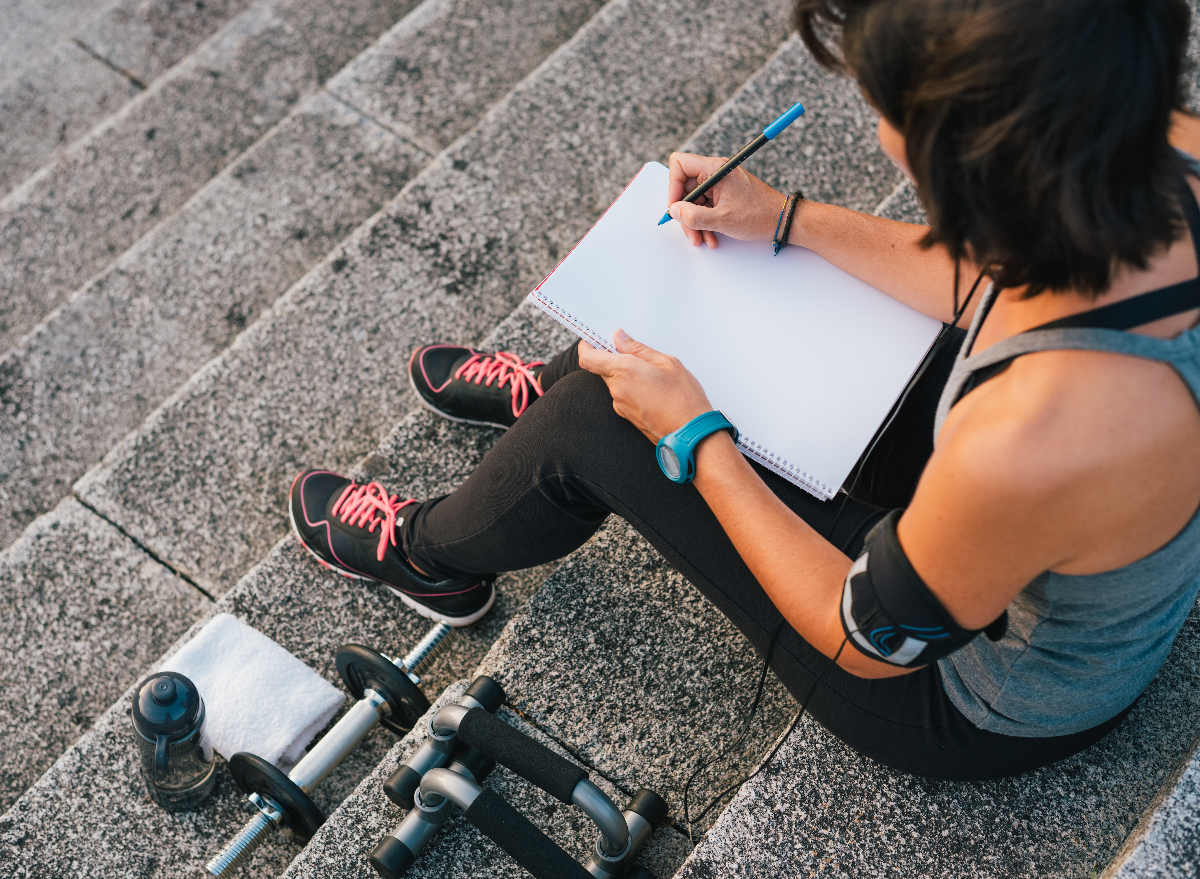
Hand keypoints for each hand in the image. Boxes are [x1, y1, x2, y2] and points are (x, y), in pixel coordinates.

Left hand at [577, 330, 712, 442]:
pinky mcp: (626, 416)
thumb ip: (639, 349)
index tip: (594, 339)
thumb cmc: (683, 399)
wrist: (690, 434)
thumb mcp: (667, 363)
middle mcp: (617, 390)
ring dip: (624, 374)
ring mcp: (620, 405)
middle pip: (601, 369)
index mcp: (624, 371)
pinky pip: (622, 396)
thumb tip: (620, 339)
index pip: (588, 358)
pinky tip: (651, 388)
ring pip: (614, 382)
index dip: (586, 346)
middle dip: (612, 358)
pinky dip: (630, 388)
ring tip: (649, 372)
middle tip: (631, 352)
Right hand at [667, 152, 785, 248]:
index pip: (679, 164)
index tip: (676, 206)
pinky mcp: (724, 194)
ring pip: (694, 201)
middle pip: (684, 187)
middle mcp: (716, 172)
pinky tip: (712, 236)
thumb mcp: (722, 220)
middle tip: (691, 231)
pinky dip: (705, 222)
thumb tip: (674, 211)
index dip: (672, 185)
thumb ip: (693, 216)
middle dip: (685, 212)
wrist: (781, 220)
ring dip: (695, 222)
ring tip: (703, 239)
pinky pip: (705, 206)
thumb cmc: (758, 215)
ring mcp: (720, 184)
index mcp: (714, 169)